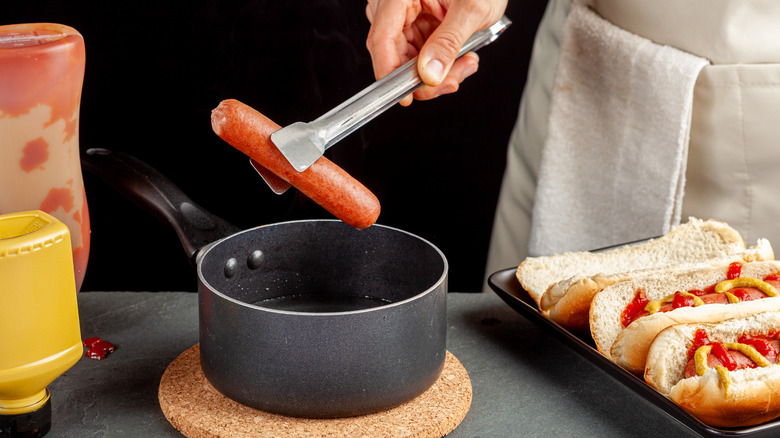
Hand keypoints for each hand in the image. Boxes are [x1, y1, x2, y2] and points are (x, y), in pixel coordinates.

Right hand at [365, 0, 506, 105]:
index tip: (407, 96)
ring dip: (436, 74)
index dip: (391, 72)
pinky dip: (439, 65)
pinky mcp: (414, 27)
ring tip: (465, 63)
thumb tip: (428, 73)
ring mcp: (402, 17)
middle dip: (424, 77)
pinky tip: (459, 58)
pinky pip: (418, 57)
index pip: (382, 38)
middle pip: (393, 55)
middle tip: (452, 80)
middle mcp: (394, 6)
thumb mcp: (472, 9)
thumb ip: (448, 42)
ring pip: (406, 62)